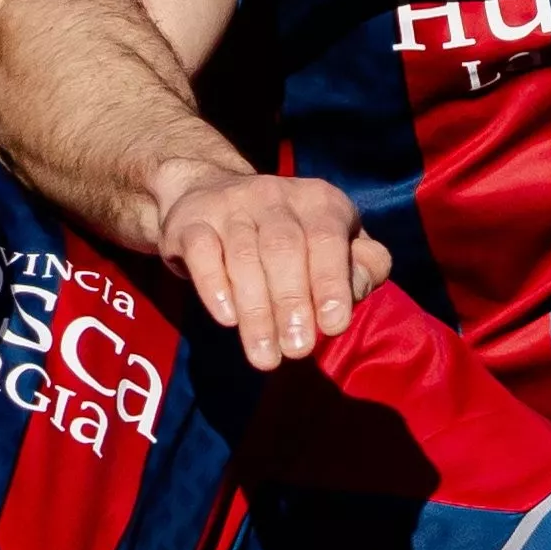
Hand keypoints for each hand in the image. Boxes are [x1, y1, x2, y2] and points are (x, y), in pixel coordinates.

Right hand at [154, 161, 390, 369]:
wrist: (209, 194)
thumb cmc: (289, 235)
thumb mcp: (334, 242)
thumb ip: (360, 266)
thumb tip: (356, 290)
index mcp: (318, 200)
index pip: (326, 239)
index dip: (330, 283)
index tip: (333, 327)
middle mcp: (274, 195)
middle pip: (283, 248)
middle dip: (292, 302)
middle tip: (297, 350)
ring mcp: (229, 204)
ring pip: (243, 256)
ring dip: (255, 311)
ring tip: (264, 355)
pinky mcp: (190, 221)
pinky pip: (202, 251)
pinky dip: (214, 286)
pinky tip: (227, 319)